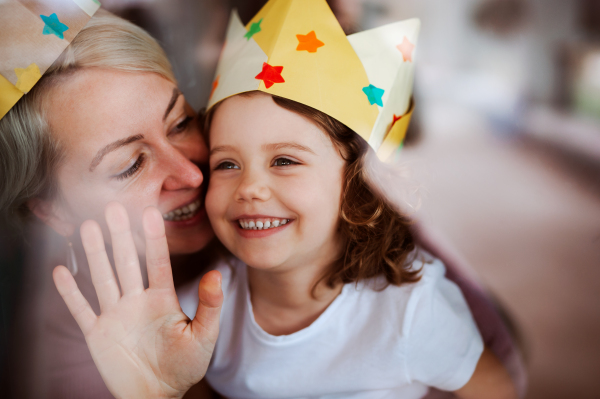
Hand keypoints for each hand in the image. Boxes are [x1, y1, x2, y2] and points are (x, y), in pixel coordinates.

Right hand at [53, 202, 222, 398]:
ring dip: (95, 253)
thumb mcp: (204, 335)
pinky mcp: (97, 333)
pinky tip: (61, 270)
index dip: (153, 238)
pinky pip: (81, 309)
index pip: (157, 262)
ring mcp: (116, 314)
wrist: (157, 393)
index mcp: (163, 298)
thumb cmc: (184, 365)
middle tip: (114, 207)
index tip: (150, 212)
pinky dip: (70, 292)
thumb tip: (215, 275)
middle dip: (120, 236)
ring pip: (103, 277)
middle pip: (126, 262)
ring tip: (89, 226)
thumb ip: (210, 305)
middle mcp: (137, 300)